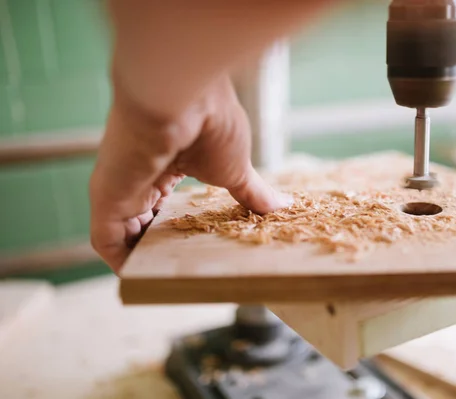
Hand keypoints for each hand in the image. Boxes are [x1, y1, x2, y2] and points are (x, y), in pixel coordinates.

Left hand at [89, 75, 291, 271]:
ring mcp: (121, 185)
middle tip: (177, 269)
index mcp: (167, 162)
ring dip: (138, 257)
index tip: (189, 244)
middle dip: (157, 244)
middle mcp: (139, 173)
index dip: (172, 223)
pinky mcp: (107, 197)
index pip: (162, 198)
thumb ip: (252, 192)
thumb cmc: (211, 122)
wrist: (184, 96)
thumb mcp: (236, 167)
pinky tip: (136, 277)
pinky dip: (120, 261)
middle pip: (141, 218)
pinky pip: (105, 240)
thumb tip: (281, 207)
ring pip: (122, 232)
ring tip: (162, 278)